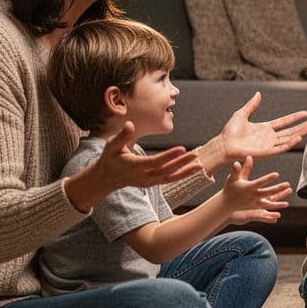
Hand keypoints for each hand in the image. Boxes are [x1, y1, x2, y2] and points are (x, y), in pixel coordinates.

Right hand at [68, 122, 203, 211]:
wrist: (106, 178)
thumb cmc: (110, 158)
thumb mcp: (111, 146)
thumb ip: (122, 136)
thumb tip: (130, 124)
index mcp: (134, 166)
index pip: (154, 162)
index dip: (168, 156)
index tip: (181, 149)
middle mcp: (143, 176)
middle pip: (165, 170)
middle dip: (181, 163)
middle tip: (195, 154)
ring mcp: (148, 182)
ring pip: (169, 177)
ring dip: (185, 171)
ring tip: (200, 165)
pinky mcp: (152, 183)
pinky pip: (169, 180)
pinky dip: (182, 175)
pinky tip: (194, 169)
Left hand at [217, 92, 306, 160]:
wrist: (224, 145)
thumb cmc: (230, 132)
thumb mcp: (241, 114)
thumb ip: (252, 105)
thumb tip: (258, 94)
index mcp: (265, 128)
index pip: (284, 122)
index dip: (294, 118)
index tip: (305, 113)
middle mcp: (269, 137)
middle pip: (290, 131)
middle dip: (303, 126)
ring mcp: (269, 145)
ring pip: (289, 139)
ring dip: (300, 133)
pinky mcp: (266, 152)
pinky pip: (281, 148)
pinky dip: (290, 143)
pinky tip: (299, 137)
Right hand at [219, 156, 292, 223]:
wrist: (226, 204)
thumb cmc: (230, 188)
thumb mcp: (233, 178)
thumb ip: (238, 169)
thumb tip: (246, 158)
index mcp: (248, 187)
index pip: (260, 182)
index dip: (268, 179)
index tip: (276, 174)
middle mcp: (252, 196)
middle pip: (267, 192)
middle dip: (278, 189)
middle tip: (287, 184)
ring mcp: (255, 203)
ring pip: (269, 202)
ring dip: (280, 199)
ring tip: (288, 194)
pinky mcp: (256, 207)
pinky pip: (268, 207)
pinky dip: (276, 206)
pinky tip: (285, 204)